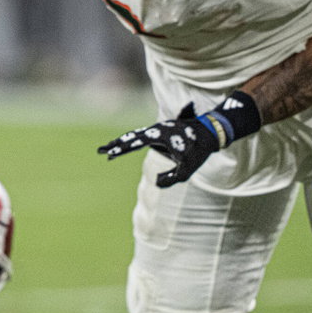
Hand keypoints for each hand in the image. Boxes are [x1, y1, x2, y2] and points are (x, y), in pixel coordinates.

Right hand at [97, 103, 219, 186]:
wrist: (211, 132)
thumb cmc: (199, 151)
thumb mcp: (187, 170)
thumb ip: (171, 179)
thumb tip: (156, 183)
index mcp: (159, 136)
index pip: (135, 142)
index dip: (121, 148)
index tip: (110, 153)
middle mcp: (156, 130)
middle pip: (131, 136)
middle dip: (116, 144)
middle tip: (100, 150)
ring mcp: (158, 129)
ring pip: (136, 135)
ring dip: (122, 142)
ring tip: (109, 149)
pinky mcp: (161, 131)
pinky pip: (143, 135)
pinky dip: (132, 140)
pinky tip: (126, 144)